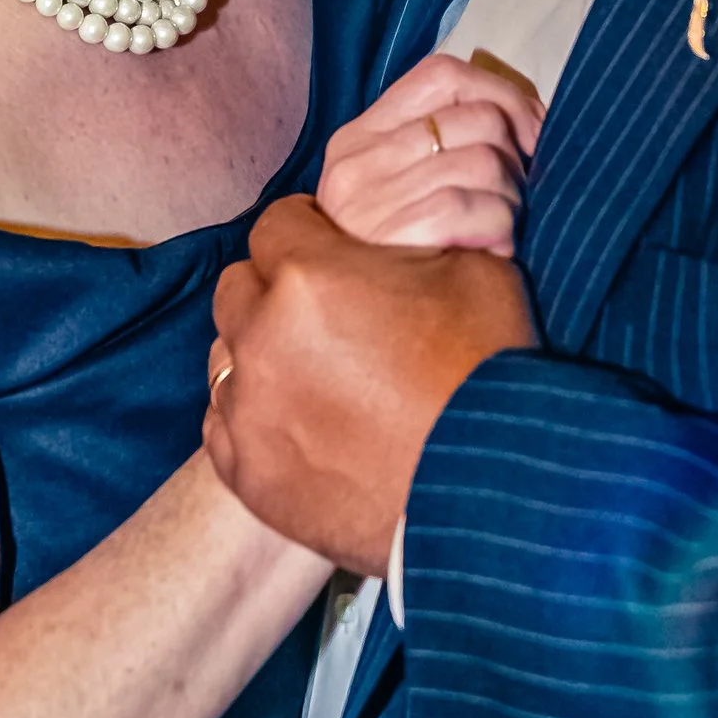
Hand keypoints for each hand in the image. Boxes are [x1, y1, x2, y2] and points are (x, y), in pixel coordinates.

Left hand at [205, 196, 535, 575]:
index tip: (336, 248)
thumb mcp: (475, 271)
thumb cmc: (490, 375)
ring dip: (261, 354)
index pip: (279, 223)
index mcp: (307, 277)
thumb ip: (412, 240)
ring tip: (314, 375)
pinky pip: (225, 426)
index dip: (312, 230)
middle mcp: (259, 339)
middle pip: (239, 288)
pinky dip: (255, 418)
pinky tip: (302, 424)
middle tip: (328, 313)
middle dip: (277, 290)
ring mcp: (247, 412)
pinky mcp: (249, 475)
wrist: (493, 493)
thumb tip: (396, 236)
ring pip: (226, 357)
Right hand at [316, 52, 543, 257]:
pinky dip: (499, 230)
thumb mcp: (404, 194)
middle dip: (516, 159)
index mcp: (359, 138)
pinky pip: (475, 206)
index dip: (502, 94)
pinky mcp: (391, 236)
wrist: (364, 347)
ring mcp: (368, 200)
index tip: (531, 133)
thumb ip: (443, 146)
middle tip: (516, 199)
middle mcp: (355, 162)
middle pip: (477, 118)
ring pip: (484, 161)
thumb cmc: (403, 266)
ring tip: (501, 231)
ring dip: (512, 201)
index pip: (442, 76)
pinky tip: (492, 255)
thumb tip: (531, 116)